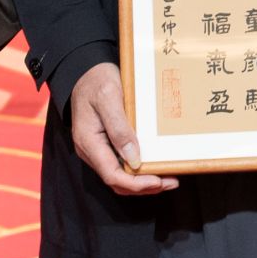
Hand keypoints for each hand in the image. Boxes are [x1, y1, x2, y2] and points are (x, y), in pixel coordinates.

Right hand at [70, 62, 176, 195]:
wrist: (85, 71)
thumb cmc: (97, 80)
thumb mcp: (109, 98)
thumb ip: (119, 128)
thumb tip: (133, 159)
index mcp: (89, 142)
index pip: (112, 175)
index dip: (136, 183)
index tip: (158, 181)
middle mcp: (91, 150)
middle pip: (117, 181)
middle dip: (144, 187)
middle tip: (171, 182)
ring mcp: (98, 148)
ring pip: (120, 175)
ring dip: (143, 182)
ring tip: (168, 179)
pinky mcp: (105, 143)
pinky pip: (121, 164)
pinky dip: (139, 170)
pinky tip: (155, 165)